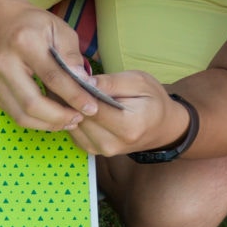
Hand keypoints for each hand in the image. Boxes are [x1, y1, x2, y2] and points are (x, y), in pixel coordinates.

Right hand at [0, 2, 96, 130]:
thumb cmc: (32, 24)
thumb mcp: (58, 29)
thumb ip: (71, 56)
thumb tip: (85, 84)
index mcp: (24, 43)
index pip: (52, 77)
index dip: (73, 96)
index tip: (91, 107)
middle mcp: (4, 65)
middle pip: (32, 103)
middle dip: (58, 117)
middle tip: (79, 118)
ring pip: (21, 115)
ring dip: (47, 124)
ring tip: (67, 121)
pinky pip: (14, 115)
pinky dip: (35, 121)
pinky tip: (52, 118)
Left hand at [66, 71, 191, 156]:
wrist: (160, 128)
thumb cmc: (152, 101)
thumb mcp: (138, 82)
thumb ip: (111, 82)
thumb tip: (84, 81)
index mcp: (128, 127)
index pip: (93, 108)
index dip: (79, 92)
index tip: (70, 76)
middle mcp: (111, 144)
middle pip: (80, 118)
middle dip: (71, 99)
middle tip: (66, 81)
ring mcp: (99, 150)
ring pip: (73, 125)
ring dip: (69, 109)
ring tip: (69, 91)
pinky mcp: (91, 150)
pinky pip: (73, 131)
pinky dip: (72, 117)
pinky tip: (76, 105)